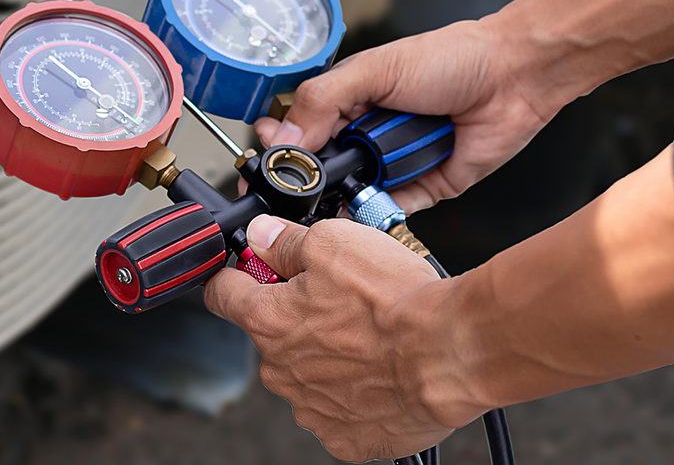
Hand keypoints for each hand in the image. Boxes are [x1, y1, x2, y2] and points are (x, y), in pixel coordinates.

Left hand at [205, 216, 469, 461]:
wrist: (452, 353)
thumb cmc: (397, 301)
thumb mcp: (333, 242)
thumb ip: (285, 240)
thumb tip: (261, 235)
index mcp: (267, 321)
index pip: (221, 294)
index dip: (236, 275)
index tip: (251, 269)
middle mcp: (280, 370)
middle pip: (271, 335)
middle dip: (297, 316)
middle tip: (340, 302)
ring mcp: (312, 409)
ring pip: (307, 375)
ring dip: (328, 357)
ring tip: (371, 339)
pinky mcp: (346, 439)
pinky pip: (339, 412)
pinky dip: (356, 395)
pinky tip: (382, 374)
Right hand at [252, 19, 558, 211]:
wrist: (514, 77)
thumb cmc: (451, 58)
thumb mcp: (374, 69)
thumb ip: (323, 99)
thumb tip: (283, 135)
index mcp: (348, 101)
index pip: (300, 128)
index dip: (282, 144)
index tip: (266, 156)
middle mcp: (367, 134)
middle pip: (322, 166)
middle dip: (308, 176)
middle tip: (294, 182)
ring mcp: (394, 162)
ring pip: (352, 191)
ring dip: (342, 195)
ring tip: (330, 195)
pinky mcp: (425, 187)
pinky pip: (391, 208)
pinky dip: (377, 212)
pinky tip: (363, 210)